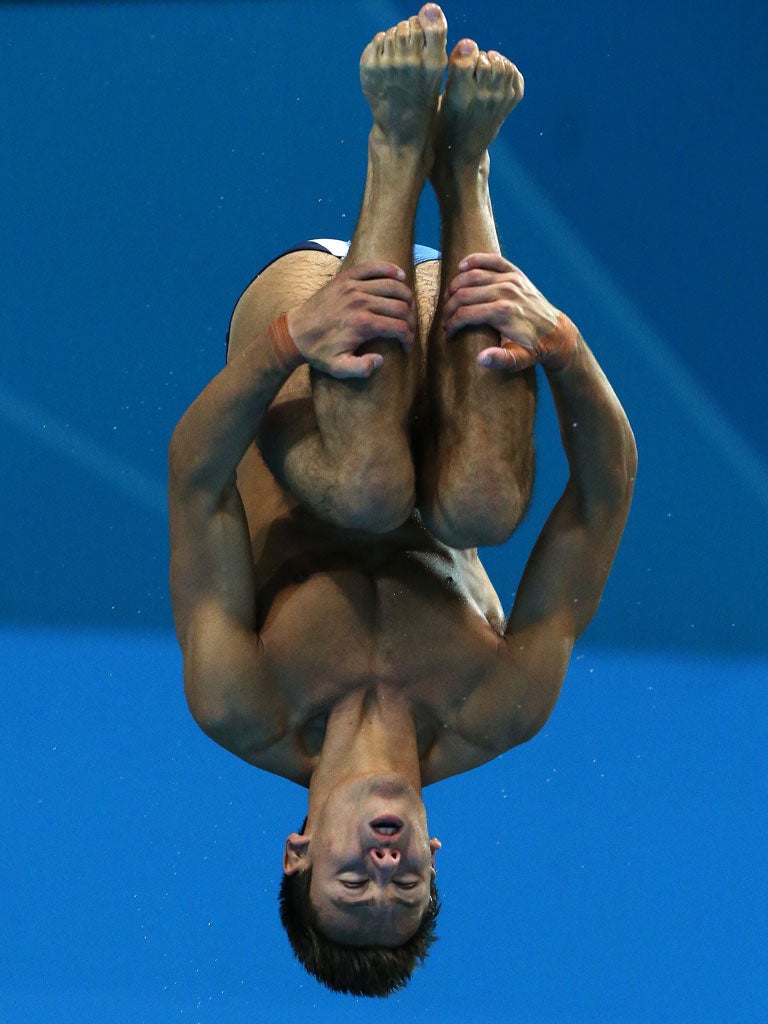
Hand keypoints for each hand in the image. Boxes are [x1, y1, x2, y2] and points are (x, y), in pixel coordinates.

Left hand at [286, 261, 415, 378]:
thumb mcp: (338, 368)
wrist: (295, 333)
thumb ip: (361, 369)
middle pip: (401, 306)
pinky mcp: (346, 277)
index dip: (409, 338)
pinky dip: (390, 269)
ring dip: (406, 296)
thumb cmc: (318, 352)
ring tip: (408, 307)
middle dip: (411, 319)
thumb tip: (381, 360)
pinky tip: (400, 276)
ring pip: (393, 285)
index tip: (406, 344)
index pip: (399, 327)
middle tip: (409, 328)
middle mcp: (360, 302)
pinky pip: (373, 267)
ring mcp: (353, 286)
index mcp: (362, 325)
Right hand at [443, 252, 574, 371]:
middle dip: (449, 307)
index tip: (448, 332)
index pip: (465, 314)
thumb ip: (500, 360)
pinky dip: (474, 260)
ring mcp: (511, 280)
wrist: (555, 332)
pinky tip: (461, 267)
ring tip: (449, 299)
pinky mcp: (516, 273)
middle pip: (464, 294)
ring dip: (455, 286)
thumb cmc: (533, 348)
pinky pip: (492, 260)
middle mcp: (506, 292)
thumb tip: (480, 359)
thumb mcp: (519, 360)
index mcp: (503, 314)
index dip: (451, 324)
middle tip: (445, 317)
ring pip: (472, 275)